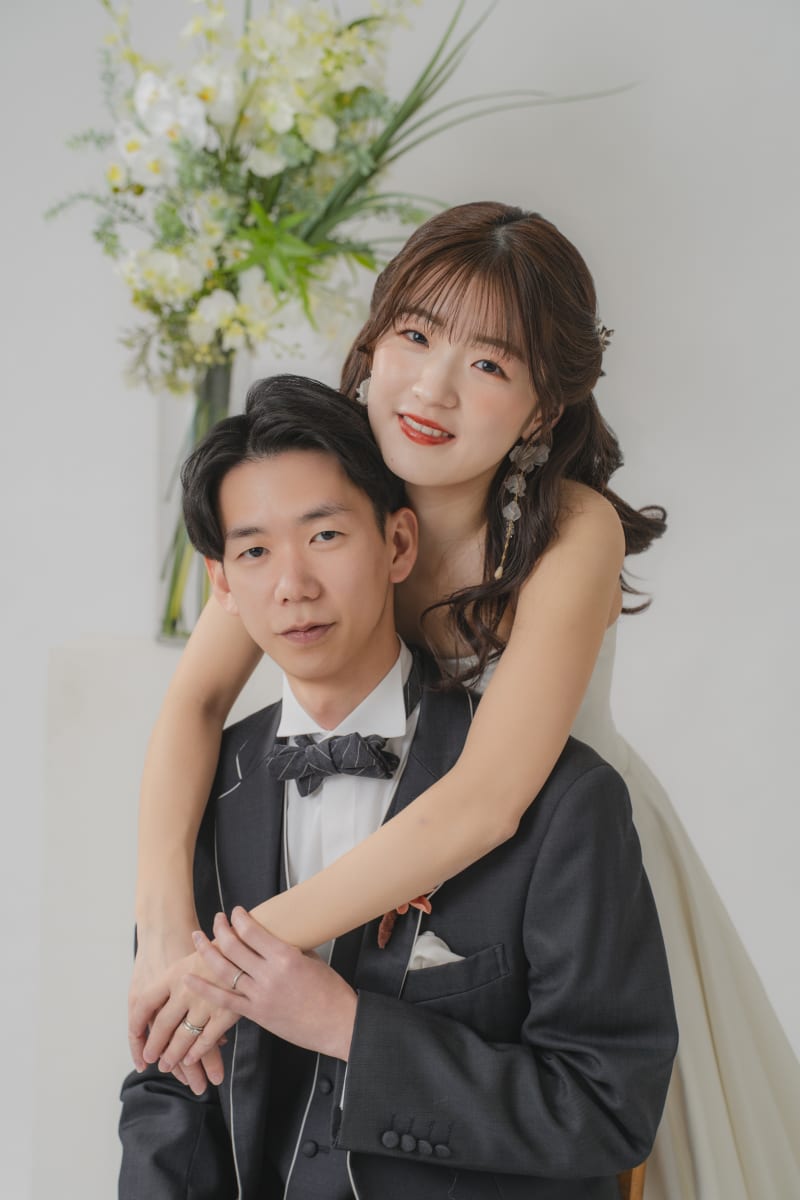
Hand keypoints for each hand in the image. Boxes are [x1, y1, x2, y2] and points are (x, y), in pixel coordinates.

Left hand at [131, 942, 232, 1093]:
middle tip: (152, 1058)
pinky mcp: (225, 1013)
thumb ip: (176, 976)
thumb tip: (157, 997)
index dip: (137, 1023)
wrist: (249, 942)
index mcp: (174, 973)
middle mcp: (186, 990)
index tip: (136, 1035)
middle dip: (155, 1045)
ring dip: (174, 1054)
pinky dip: (197, 1052)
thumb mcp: (193, 953)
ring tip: (167, 1065)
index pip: (145, 1003)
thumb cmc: (220, 946)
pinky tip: (191, 1058)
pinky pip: (206, 1039)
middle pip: (163, 1025)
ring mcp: (206, 1003)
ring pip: (183, 1037)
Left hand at [183, 908, 356, 1062]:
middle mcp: (269, 974)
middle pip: (233, 946)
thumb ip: (290, 949)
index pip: (251, 931)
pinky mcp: (256, 1014)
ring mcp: (260, 996)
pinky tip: (190, 979)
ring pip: (224, 970)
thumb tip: (274, 938)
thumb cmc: (331, 992)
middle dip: (220, 929)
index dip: (239, 918)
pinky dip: (204, 989)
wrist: (339, 1024)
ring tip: (197, 937)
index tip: (235, 912)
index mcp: (285, 956)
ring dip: (207, 951)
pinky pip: (224, 1000)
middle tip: (216, 920)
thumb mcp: (312, 960)